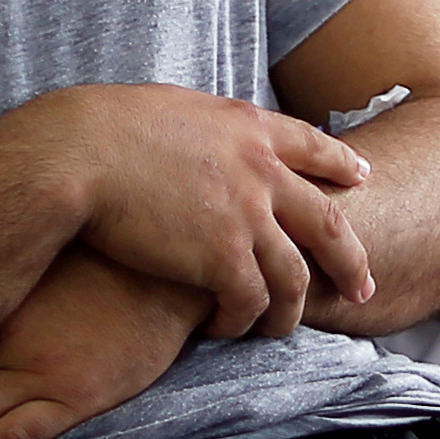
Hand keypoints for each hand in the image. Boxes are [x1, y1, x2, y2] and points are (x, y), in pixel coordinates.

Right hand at [7, 84, 372, 338]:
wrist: (77, 154)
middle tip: (362, 287)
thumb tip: (191, 139)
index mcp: (247, 127)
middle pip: (329, 222)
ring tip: (281, 330)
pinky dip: (242, 321)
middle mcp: (261, 170)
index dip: (341, 164)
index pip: (312, 146)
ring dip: (291, 309)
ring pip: (295, 276)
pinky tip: (225, 330)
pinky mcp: (222, 258)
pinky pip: (251, 302)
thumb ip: (199, 129)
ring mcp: (248, 215)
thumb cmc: (99, 129)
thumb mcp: (169, 109)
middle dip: (351, 260)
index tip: (362, 176)